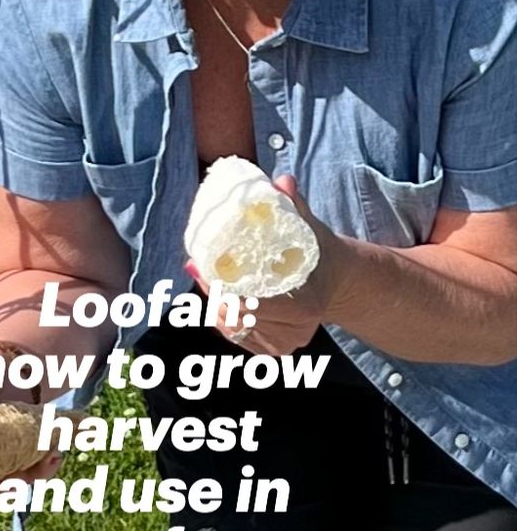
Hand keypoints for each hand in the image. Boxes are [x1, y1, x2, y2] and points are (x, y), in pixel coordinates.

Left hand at [186, 174, 348, 355]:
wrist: (335, 282)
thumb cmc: (320, 252)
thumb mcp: (312, 229)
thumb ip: (296, 208)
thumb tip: (282, 181)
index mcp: (306, 307)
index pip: (254, 303)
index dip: (223, 287)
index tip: (202, 264)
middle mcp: (296, 332)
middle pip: (238, 315)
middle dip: (212, 291)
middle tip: (195, 264)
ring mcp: (284, 345)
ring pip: (234, 328)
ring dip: (213, 303)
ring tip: (200, 274)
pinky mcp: (273, 350)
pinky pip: (237, 335)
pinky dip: (221, 316)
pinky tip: (212, 294)